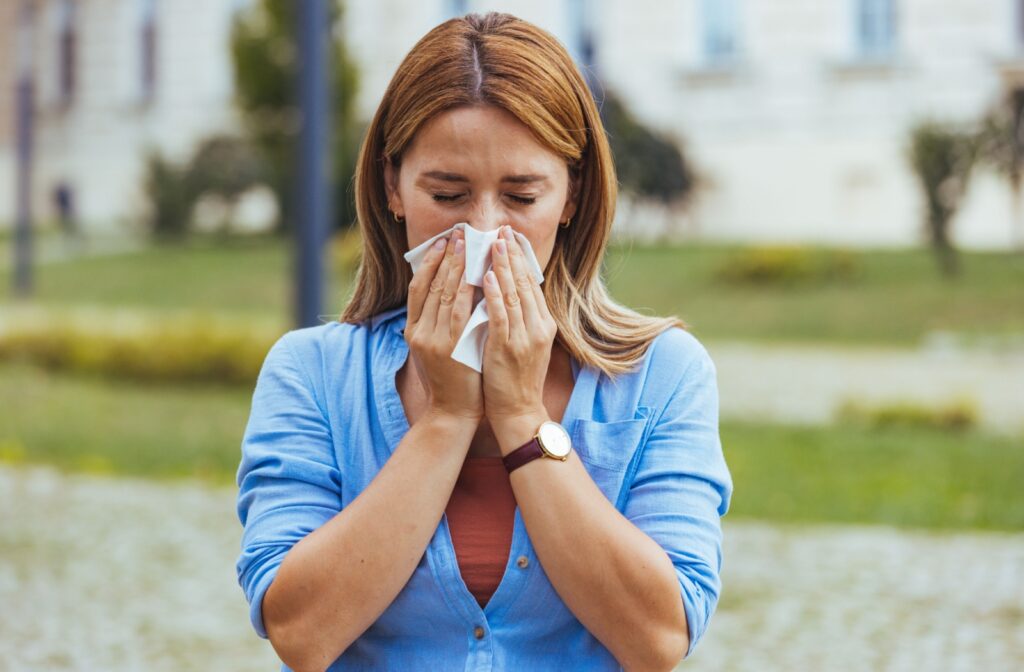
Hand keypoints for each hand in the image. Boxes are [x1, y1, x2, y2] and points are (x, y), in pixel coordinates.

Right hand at [404, 228, 482, 422]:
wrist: (452, 410)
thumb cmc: (450, 378)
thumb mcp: (436, 347)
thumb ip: (437, 321)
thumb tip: (449, 289)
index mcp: (412, 330)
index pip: (418, 287)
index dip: (430, 262)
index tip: (443, 242)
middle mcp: (418, 331)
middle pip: (431, 284)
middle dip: (446, 256)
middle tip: (458, 234)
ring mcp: (432, 339)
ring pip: (444, 293)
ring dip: (457, 266)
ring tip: (468, 244)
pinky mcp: (449, 347)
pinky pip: (459, 310)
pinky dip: (467, 289)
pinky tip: (477, 273)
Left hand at [480, 226, 556, 437]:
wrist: (518, 411)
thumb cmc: (516, 378)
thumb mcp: (525, 343)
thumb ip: (520, 318)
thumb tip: (506, 290)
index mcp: (544, 324)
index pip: (531, 284)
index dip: (520, 259)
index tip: (510, 238)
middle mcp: (538, 327)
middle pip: (524, 283)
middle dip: (512, 255)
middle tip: (501, 230)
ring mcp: (524, 337)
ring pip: (513, 293)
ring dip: (502, 266)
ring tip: (493, 244)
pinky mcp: (508, 347)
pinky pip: (500, 314)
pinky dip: (493, 293)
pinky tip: (485, 275)